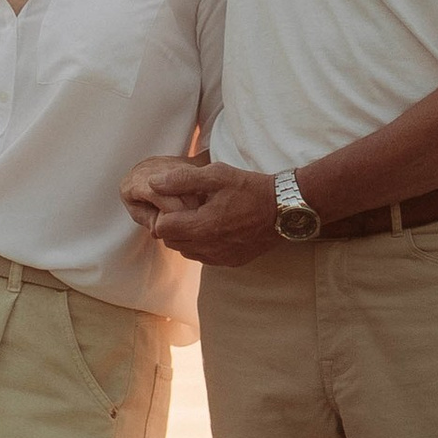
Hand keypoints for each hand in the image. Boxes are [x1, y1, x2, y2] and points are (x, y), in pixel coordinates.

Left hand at [120, 155, 279, 265]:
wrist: (284, 209)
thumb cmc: (250, 188)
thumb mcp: (217, 175)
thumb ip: (181, 180)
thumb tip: (153, 183)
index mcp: (203, 225)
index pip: (163, 227)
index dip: (165, 212)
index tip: (177, 200)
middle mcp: (209, 247)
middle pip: (171, 242)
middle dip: (173, 225)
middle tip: (187, 207)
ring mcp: (220, 257)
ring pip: (186, 251)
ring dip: (186, 236)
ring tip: (201, 217)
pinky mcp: (231, 262)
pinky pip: (204, 258)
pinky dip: (202, 245)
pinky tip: (214, 228)